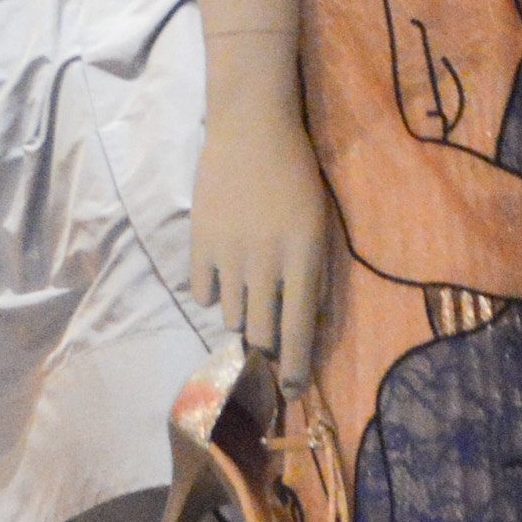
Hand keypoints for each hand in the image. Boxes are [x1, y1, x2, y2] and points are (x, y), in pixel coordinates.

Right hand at [190, 39, 329, 387]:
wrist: (251, 129)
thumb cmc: (297, 175)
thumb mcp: (322, 226)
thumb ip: (317, 276)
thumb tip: (311, 324)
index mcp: (302, 260)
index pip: (299, 331)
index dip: (296, 368)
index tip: (293, 392)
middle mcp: (264, 265)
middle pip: (259, 333)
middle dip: (266, 347)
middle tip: (269, 342)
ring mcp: (228, 256)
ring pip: (230, 316)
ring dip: (241, 315)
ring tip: (248, 293)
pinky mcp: (199, 244)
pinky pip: (202, 293)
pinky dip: (213, 292)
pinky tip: (223, 273)